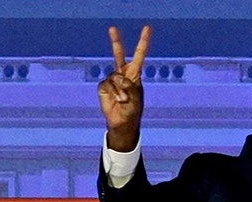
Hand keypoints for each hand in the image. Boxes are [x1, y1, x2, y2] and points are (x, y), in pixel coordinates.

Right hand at [98, 26, 150, 151]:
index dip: (143, 42)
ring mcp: (112, 80)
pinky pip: (106, 84)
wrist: (123, 122)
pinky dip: (113, 92)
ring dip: (119, 89)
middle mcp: (123, 74)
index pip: (139, 55)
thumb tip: (118, 77)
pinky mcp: (103, 86)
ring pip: (114, 76)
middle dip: (116, 42)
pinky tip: (117, 100)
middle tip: (112, 28)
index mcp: (135, 74)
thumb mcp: (136, 98)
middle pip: (118, 54)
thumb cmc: (133, 110)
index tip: (148, 28)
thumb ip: (129, 85)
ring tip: (124, 100)